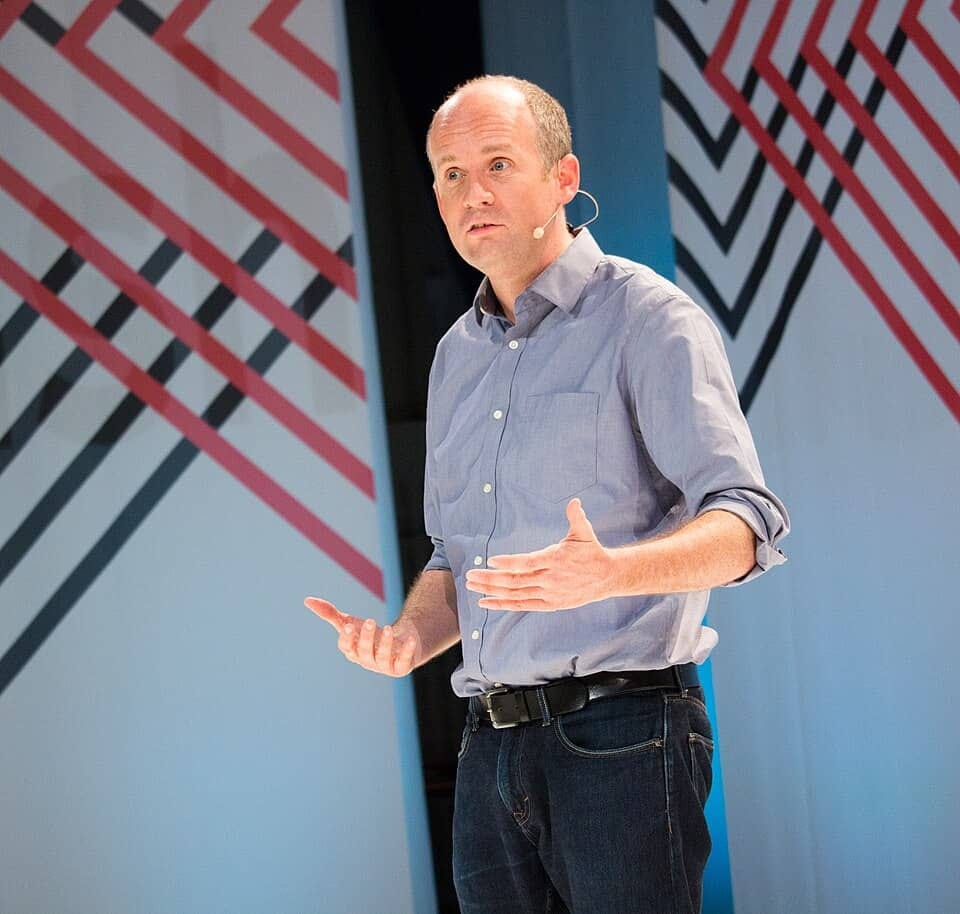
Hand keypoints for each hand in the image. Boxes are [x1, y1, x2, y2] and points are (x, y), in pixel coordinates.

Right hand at [304, 598, 419, 675]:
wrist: (398, 643)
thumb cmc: (369, 633)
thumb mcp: (350, 622)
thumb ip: (330, 614)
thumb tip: (307, 600)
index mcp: (353, 651)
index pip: (347, 647)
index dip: (347, 638)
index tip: (349, 625)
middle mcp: (367, 660)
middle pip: (365, 651)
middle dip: (367, 638)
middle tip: (371, 621)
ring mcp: (384, 665)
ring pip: (383, 657)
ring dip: (386, 643)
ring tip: (389, 629)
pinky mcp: (401, 666)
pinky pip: (404, 661)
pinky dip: (407, 651)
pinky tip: (411, 639)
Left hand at [464, 498, 613, 610]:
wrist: (607, 577)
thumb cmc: (592, 551)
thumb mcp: (585, 532)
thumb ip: (576, 517)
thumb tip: (575, 502)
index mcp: (556, 560)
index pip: (528, 563)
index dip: (509, 563)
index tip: (491, 560)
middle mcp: (551, 579)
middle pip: (515, 581)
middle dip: (490, 579)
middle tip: (470, 575)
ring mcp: (549, 594)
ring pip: (515, 594)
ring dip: (492, 591)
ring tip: (472, 586)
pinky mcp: (549, 604)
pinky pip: (522, 605)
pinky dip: (503, 604)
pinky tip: (486, 601)